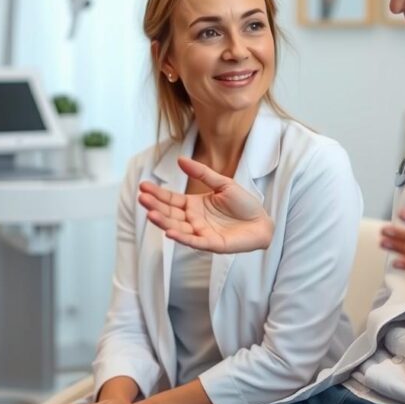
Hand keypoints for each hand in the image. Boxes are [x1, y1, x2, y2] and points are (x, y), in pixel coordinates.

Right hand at [137, 156, 274, 252]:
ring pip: (177, 228)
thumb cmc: (244, 204)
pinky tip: (169, 232)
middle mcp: (193, 220)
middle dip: (155, 207)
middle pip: (170, 213)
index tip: (143, 186)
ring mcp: (201, 233)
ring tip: (150, 214)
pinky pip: (194, 241)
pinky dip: (182, 238)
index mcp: (194, 206)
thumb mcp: (223, 183)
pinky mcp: (212, 244)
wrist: (263, 221)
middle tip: (142, 198)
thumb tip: (180, 159)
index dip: (157, 194)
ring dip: (163, 222)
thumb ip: (202, 173)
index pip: (171, 200)